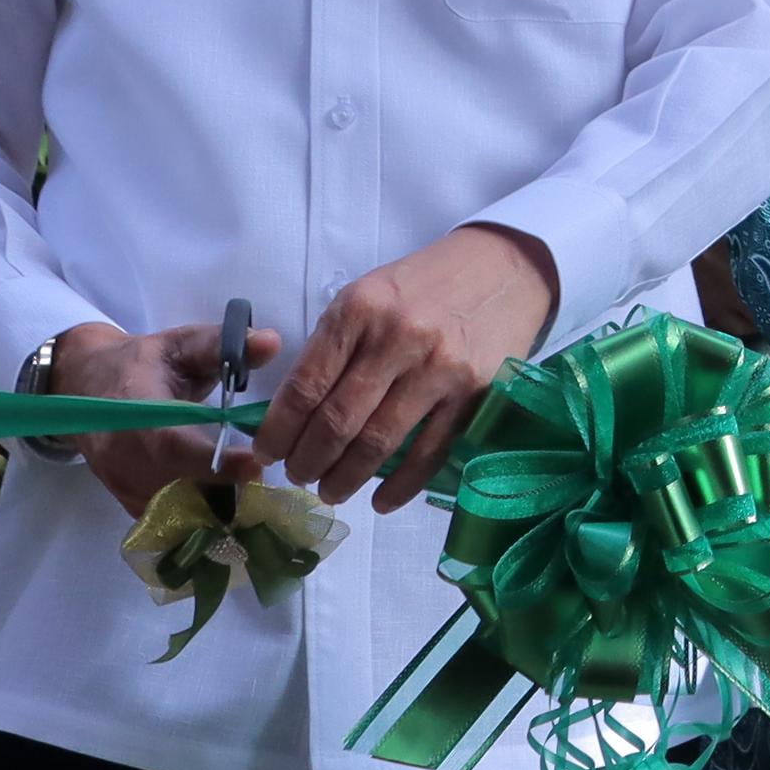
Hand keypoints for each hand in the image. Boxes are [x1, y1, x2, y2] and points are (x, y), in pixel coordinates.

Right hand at [44, 316, 281, 515]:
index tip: (255, 464)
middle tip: (263, 482)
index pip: (171, 445)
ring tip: (250, 495)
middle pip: (176, 488)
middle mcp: (122, 456)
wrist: (85, 388)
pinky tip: (227, 505)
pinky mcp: (128, 503)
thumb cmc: (142, 363)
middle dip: (224, 490)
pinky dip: (200, 518)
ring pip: (174, 512)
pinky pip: (168, 522)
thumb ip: (222, 345)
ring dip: (215, 508)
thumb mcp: (179, 344)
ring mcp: (122, 484)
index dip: (213, 461)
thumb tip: (270, 341)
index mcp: (133, 411)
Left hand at [252, 223, 559, 511]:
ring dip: (346, 477)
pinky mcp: (474, 393)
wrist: (503, 269)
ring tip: (330, 491)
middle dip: (308, 460)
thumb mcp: (367, 295)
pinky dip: (401, 485)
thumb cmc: (425, 286)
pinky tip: (381, 501)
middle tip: (297, 476)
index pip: (306, 385)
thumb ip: (334, 346)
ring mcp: (439, 368)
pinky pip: (430, 452)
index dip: (279, 430)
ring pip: (379, 442)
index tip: (266, 453)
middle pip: (338, 420)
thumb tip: (296, 411)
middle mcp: (397, 339)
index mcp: (359, 310)